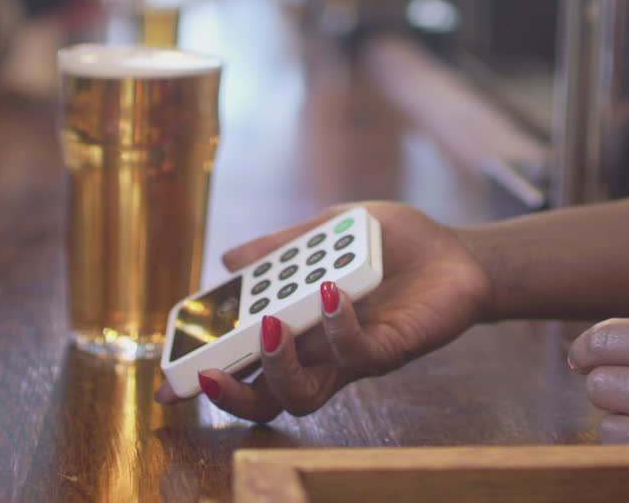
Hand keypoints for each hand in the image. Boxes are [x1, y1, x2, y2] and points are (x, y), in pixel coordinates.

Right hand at [153, 201, 489, 421]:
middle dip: (230, 394)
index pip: (246, 364)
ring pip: (303, 393)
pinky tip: (331, 287)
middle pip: (265, 399)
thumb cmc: (396, 244)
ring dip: (277, 364)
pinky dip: (336, 323)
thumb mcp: (329, 230)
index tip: (168, 376)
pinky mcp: (391, 350)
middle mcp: (322, 354)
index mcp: (300, 329)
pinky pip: (356, 356)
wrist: (460, 252)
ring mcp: (354, 357)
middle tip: (203, 375)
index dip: (208, 374)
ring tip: (271, 322)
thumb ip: (282, 246)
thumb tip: (227, 259)